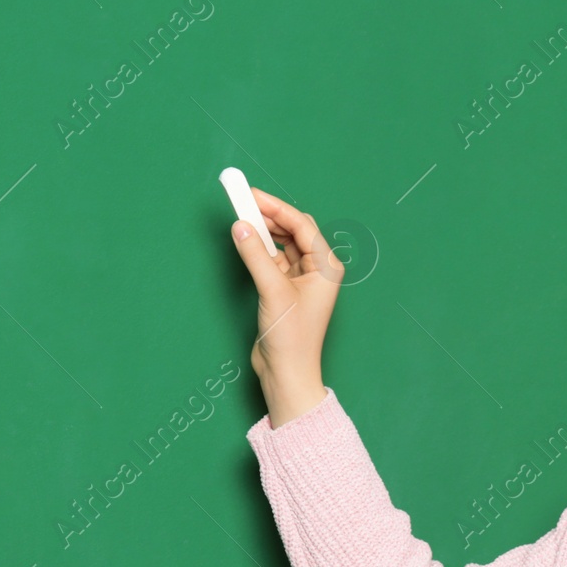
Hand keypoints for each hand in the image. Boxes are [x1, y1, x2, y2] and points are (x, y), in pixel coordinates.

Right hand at [229, 187, 341, 425]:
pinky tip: (246, 241)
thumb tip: (240, 226)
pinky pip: (274, 260)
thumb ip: (255, 255)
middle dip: (268, 215)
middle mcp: (318, 270)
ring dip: (263, 231)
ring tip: (240, 218)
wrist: (287, 373)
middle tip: (241, 200)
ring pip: (282, 244)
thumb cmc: (291, 337)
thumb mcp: (272, 290)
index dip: (275, 206)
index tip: (250, 193)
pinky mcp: (286, 290)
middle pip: (293, 230)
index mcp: (326, 266)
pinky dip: (260, 250)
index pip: (301, 224)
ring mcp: (302, 280)